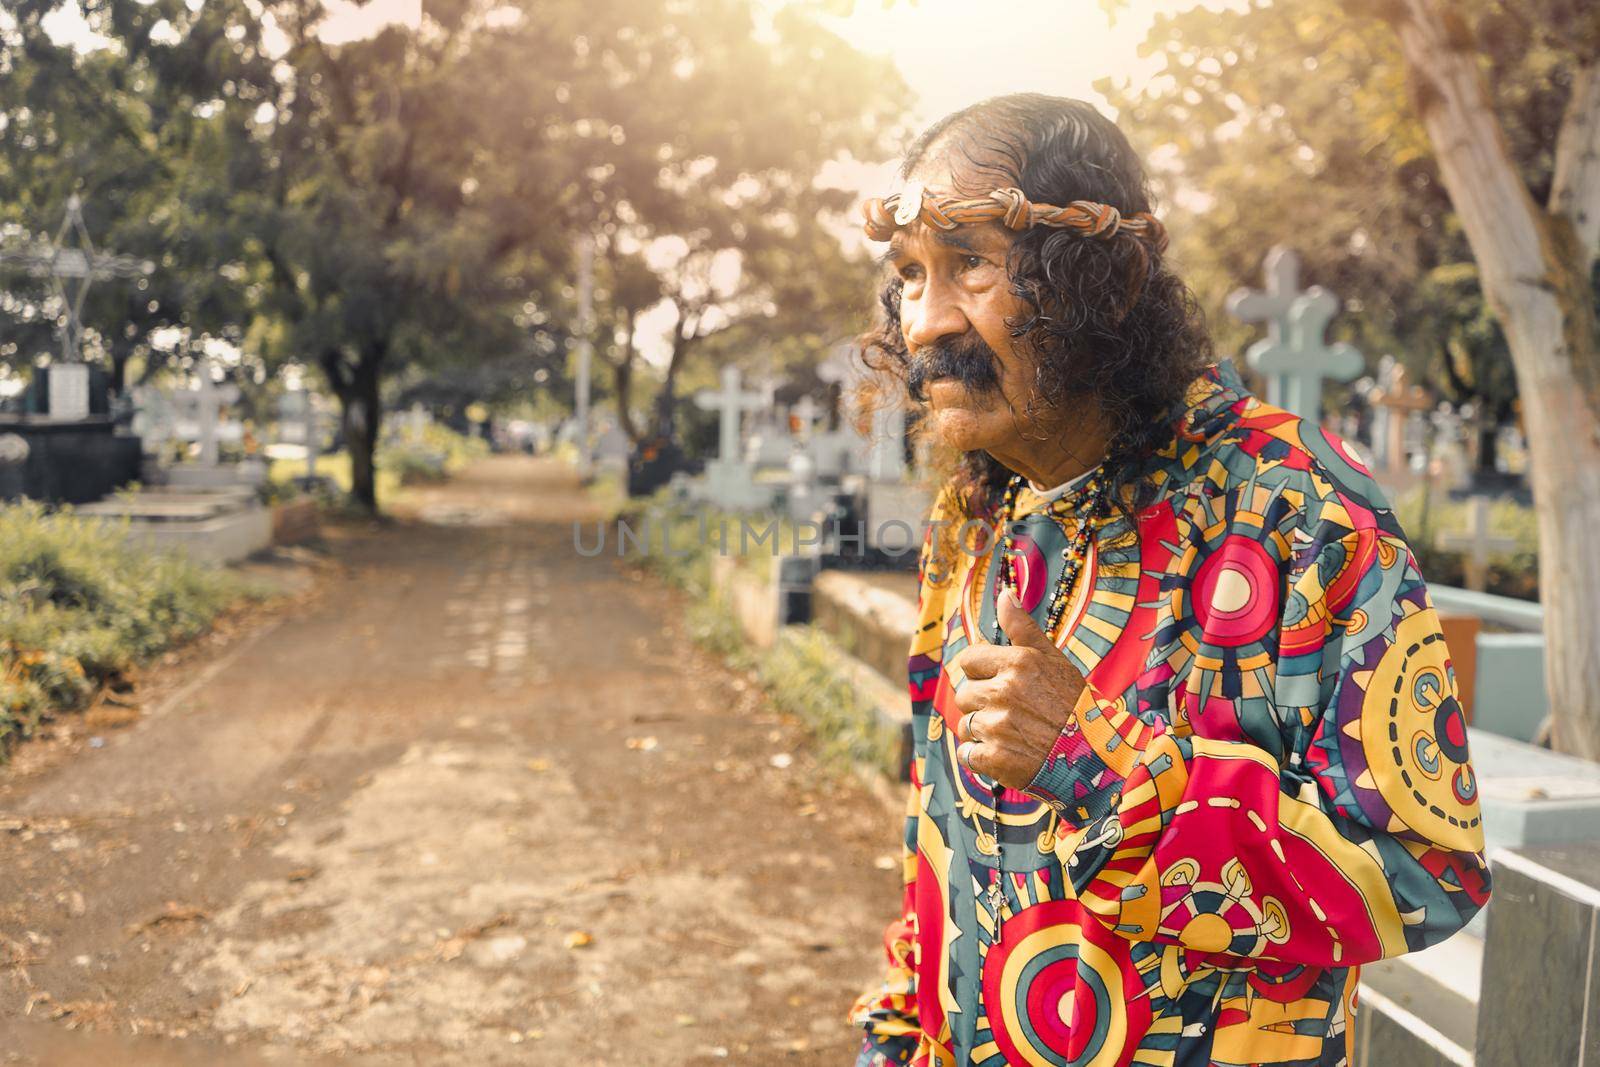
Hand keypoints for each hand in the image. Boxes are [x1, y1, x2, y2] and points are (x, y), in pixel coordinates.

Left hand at [951, 587, 1088, 789]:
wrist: (1095, 756)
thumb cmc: (1075, 706)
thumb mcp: (1053, 659)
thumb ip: (1023, 628)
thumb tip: (1004, 594)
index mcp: (1017, 664)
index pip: (969, 659)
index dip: (982, 672)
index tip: (999, 683)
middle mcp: (1004, 692)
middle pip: (964, 693)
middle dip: (982, 703)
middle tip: (1011, 712)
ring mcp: (997, 727)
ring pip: (965, 725)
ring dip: (981, 732)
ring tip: (1012, 734)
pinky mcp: (995, 758)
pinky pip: (967, 754)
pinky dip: (980, 757)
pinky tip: (1005, 754)